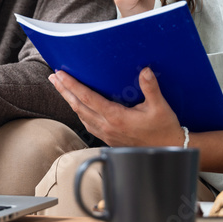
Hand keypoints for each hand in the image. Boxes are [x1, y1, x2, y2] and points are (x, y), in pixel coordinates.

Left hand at [49, 67, 181, 147]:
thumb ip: (151, 88)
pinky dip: (79, 112)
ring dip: (69, 100)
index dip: (72, 85)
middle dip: (64, 90)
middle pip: (78, 106)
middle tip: (53, 77)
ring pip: (81, 116)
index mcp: (116, 117)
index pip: (88, 98)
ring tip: (61, 88)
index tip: (61, 74)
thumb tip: (145, 71)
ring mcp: (106, 134)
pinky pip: (87, 124)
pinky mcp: (108, 138)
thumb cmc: (164, 129)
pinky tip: (78, 106)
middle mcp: (107, 126)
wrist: (169, 150)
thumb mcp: (160, 107)